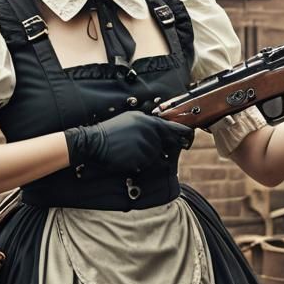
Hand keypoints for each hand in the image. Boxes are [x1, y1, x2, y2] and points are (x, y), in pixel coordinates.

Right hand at [64, 111, 192, 174]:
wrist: (94, 141)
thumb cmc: (111, 130)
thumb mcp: (131, 119)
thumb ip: (148, 123)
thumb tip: (163, 129)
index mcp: (148, 122)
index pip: (172, 128)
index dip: (182, 133)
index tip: (189, 137)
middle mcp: (149, 133)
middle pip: (162, 145)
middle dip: (154, 147)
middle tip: (138, 146)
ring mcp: (144, 147)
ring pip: (154, 156)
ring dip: (144, 155)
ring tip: (128, 149)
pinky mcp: (138, 159)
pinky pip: (144, 164)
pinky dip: (138, 163)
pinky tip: (126, 156)